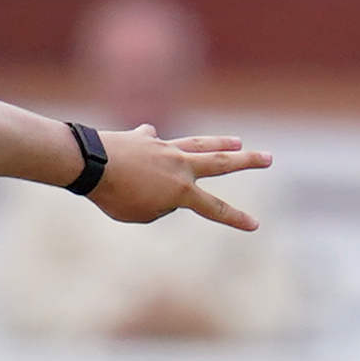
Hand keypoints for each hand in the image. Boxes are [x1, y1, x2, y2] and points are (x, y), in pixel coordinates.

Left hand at [90, 126, 271, 231]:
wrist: (91, 163)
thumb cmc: (113, 196)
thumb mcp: (139, 214)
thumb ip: (157, 206)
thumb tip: (161, 187)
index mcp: (181, 190)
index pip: (214, 208)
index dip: (235, 217)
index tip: (255, 224)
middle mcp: (179, 165)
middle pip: (221, 162)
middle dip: (247, 161)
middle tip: (268, 157)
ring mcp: (164, 148)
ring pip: (199, 143)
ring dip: (220, 141)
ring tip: (237, 140)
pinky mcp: (144, 138)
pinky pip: (153, 139)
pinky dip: (153, 141)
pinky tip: (151, 136)